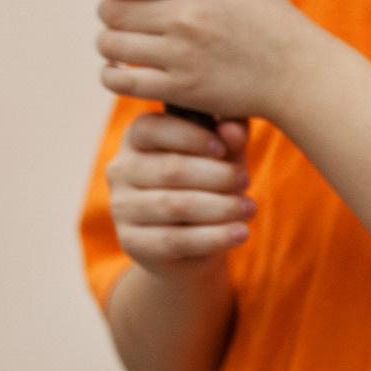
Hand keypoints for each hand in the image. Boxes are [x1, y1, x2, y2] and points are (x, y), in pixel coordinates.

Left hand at [97, 0, 327, 122]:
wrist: (298, 73)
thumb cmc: (267, 22)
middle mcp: (186, 15)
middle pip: (112, 9)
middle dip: (111, 11)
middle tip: (122, 16)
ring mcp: (181, 54)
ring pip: (109, 43)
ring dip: (111, 42)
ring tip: (124, 42)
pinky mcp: (180, 89)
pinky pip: (118, 80)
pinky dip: (111, 74)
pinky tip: (121, 69)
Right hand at [106, 110, 254, 280]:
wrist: (196, 239)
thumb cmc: (210, 181)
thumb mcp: (224, 154)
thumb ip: (231, 135)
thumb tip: (232, 129)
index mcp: (136, 138)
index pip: (152, 128)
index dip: (190, 137)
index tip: (223, 149)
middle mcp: (121, 170)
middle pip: (170, 169)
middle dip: (216, 175)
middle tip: (245, 181)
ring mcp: (121, 208)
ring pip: (175, 205)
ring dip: (220, 207)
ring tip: (250, 208)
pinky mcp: (132, 242)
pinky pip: (176, 240)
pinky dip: (214, 237)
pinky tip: (240, 233)